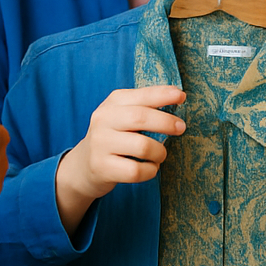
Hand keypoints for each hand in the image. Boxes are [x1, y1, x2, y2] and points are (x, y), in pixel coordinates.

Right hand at [55, 85, 185, 233]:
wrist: (83, 165)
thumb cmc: (114, 137)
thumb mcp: (123, 115)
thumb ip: (145, 106)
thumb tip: (178, 96)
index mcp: (112, 103)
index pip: (141, 95)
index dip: (163, 95)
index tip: (182, 96)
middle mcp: (103, 120)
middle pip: (141, 118)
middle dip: (166, 122)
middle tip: (181, 128)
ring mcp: (101, 144)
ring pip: (142, 146)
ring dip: (160, 152)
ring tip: (160, 154)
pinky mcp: (102, 167)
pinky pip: (136, 171)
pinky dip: (151, 170)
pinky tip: (150, 168)